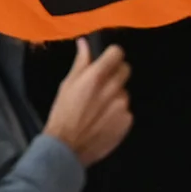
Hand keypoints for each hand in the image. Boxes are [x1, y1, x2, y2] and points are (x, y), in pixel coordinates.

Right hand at [42, 40, 132, 166]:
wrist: (67, 147)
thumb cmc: (63, 114)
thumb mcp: (67, 85)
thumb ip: (80, 63)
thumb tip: (84, 44)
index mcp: (97, 76)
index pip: (117, 53)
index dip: (112, 55)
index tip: (106, 61)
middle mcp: (113, 88)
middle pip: (125, 70)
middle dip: (115, 73)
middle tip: (101, 84)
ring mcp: (122, 106)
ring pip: (124, 91)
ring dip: (115, 95)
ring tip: (99, 107)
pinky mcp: (127, 121)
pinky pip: (126, 110)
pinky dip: (117, 113)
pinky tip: (103, 120)